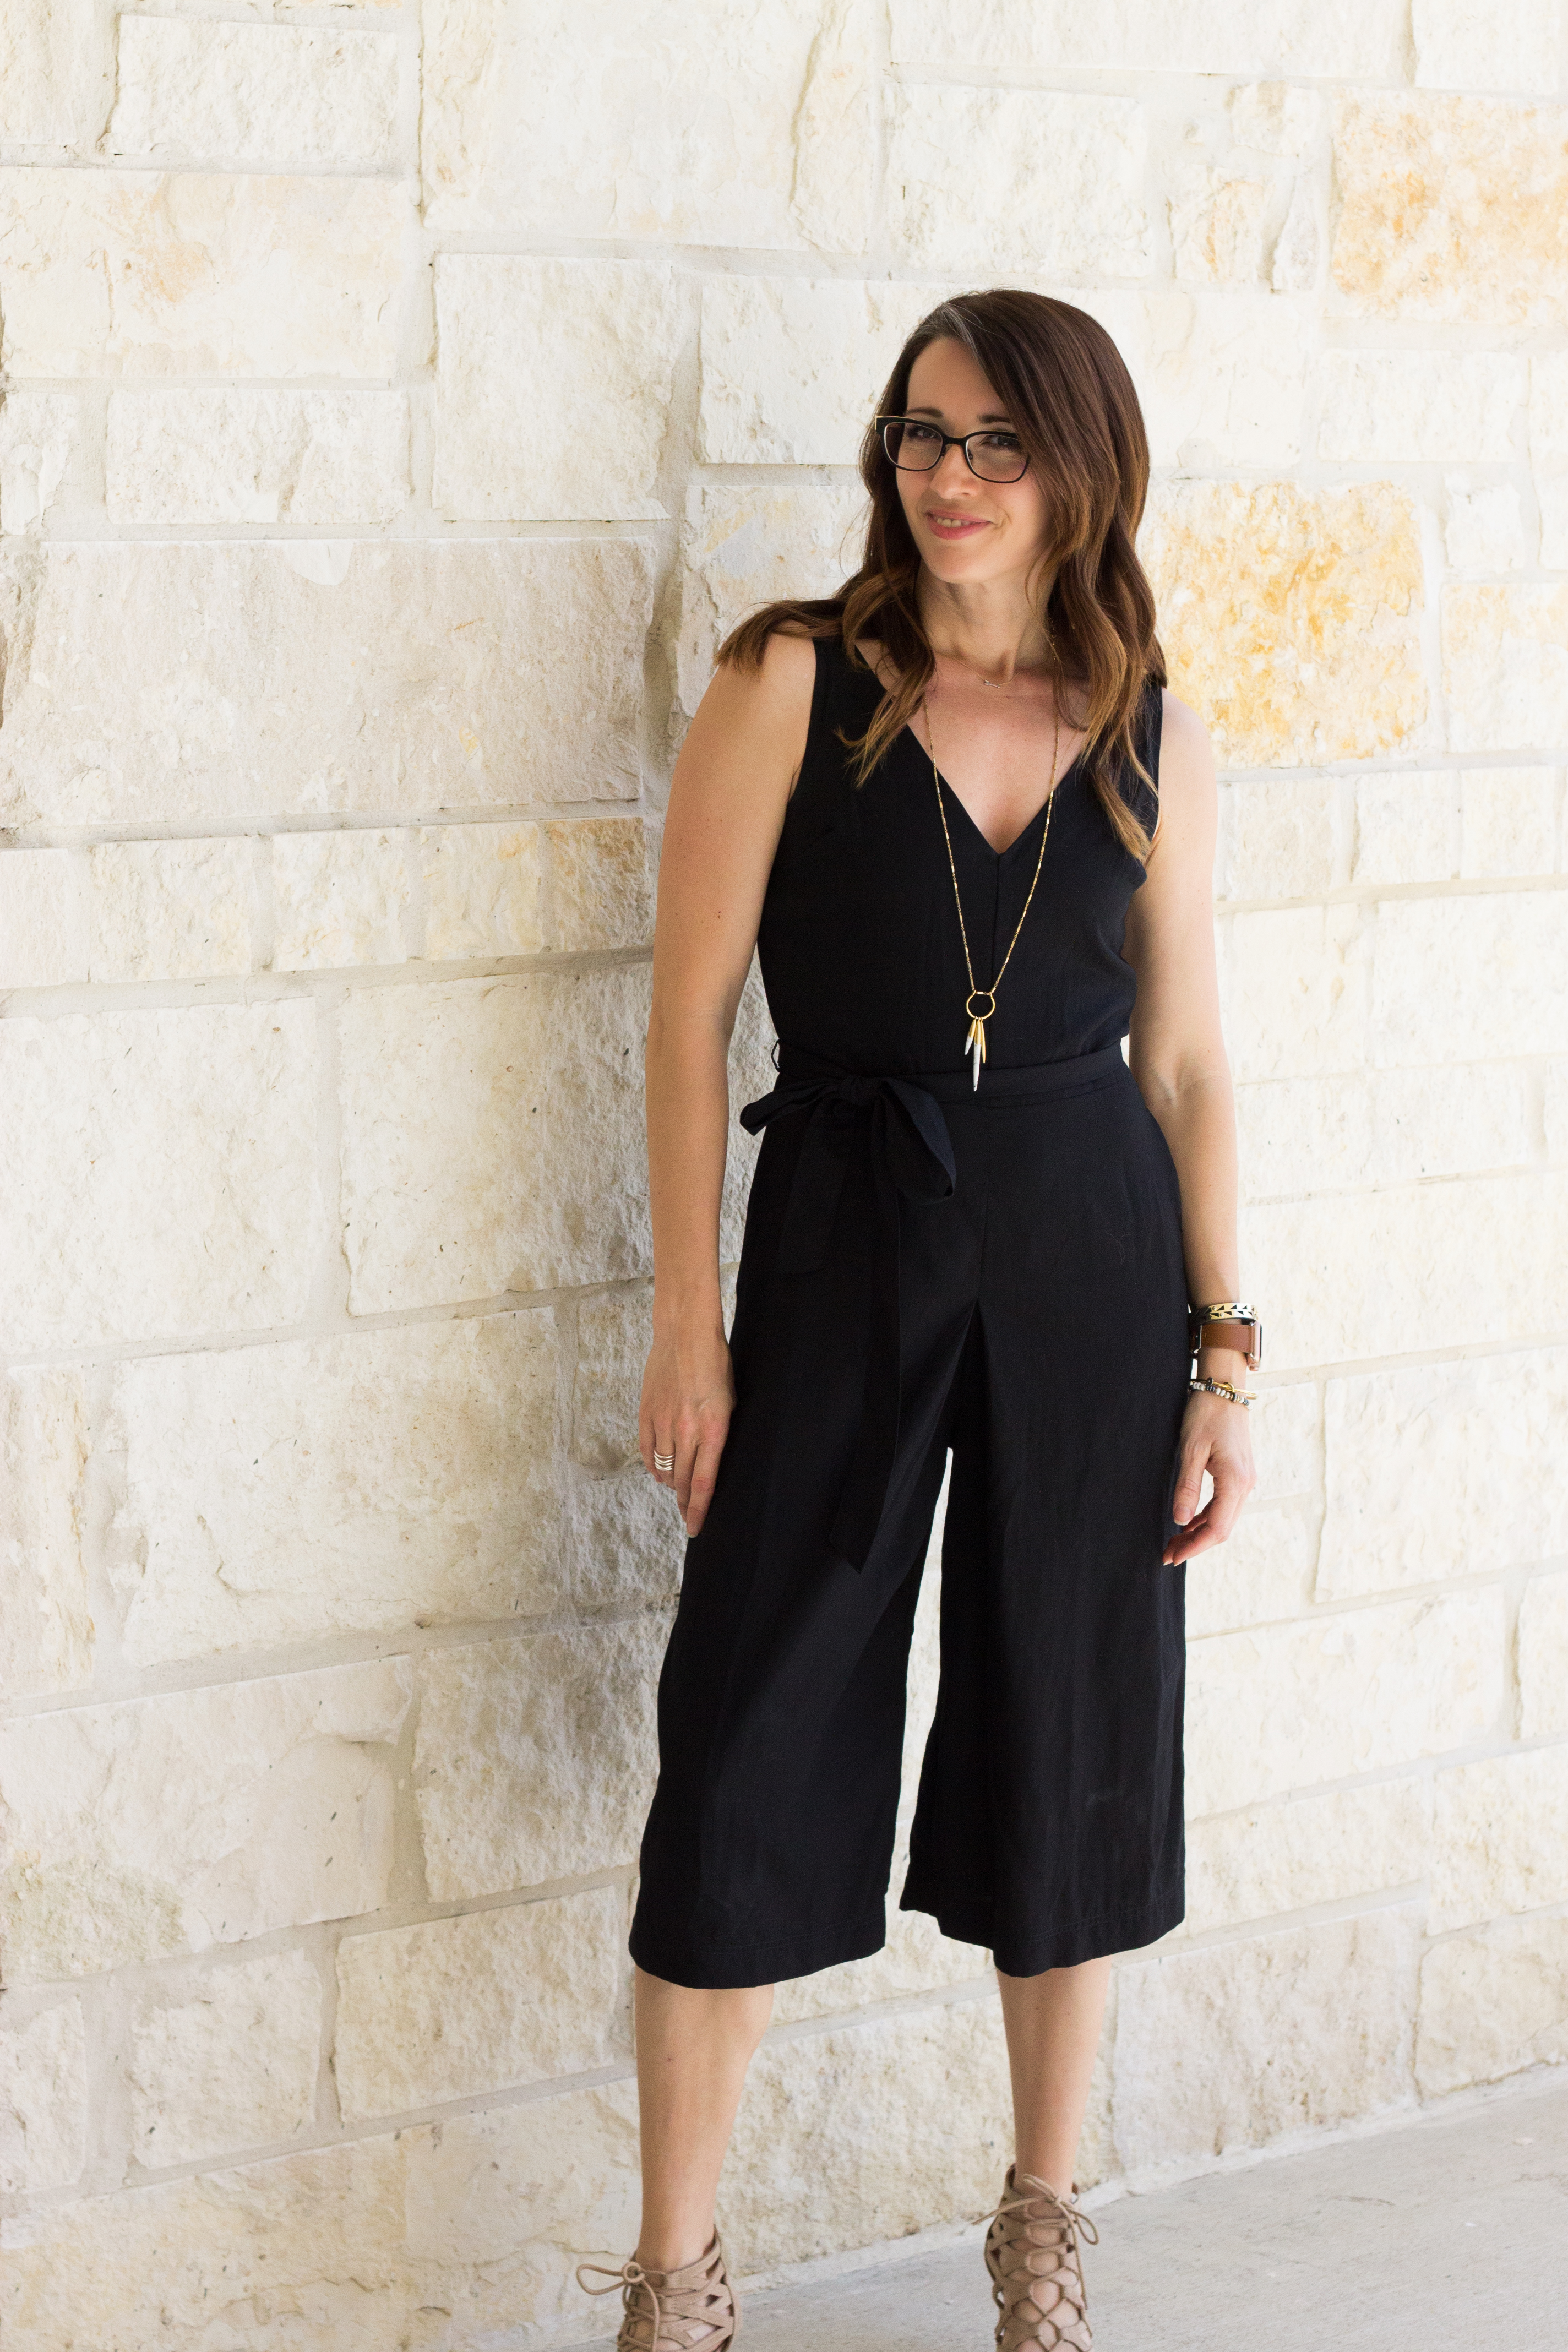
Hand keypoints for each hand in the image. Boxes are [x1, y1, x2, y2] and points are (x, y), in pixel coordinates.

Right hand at [639, 1319, 735, 1537]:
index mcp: (713, 1428)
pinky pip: (646, 1452)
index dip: (698, 1509)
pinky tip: (659, 1470)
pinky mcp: (646, 1413)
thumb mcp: (730, 1402)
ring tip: (676, 1490)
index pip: (703, 1482)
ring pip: (663, 1469)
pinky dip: (653, 1466)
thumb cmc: (715, 1364)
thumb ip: (720, 1435)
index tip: (695, 1527)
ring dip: (670, 1484)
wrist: (685, 1333)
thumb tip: (711, 1463)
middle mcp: (686, 1430)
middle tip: (688, 1513)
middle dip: (685, 1502)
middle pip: (681, 1481)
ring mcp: (663, 1422)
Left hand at [1162, 1387, 1255, 1563]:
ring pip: (1224, 1519)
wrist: (1225, 1388)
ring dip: (1200, 1533)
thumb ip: (1187, 1487)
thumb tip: (1180, 1521)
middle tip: (1168, 1554)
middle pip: (1222, 1529)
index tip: (1173, 1556)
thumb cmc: (1206, 1413)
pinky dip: (1205, 1518)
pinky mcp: (1239, 1475)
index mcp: (1235, 1481)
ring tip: (1174, 1542)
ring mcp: (1245, 1480)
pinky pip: (1224, 1505)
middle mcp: (1245, 1485)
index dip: (1195, 1546)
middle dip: (1195, 1544)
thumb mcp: (1191, 1449)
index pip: (1217, 1528)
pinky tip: (1187, 1523)